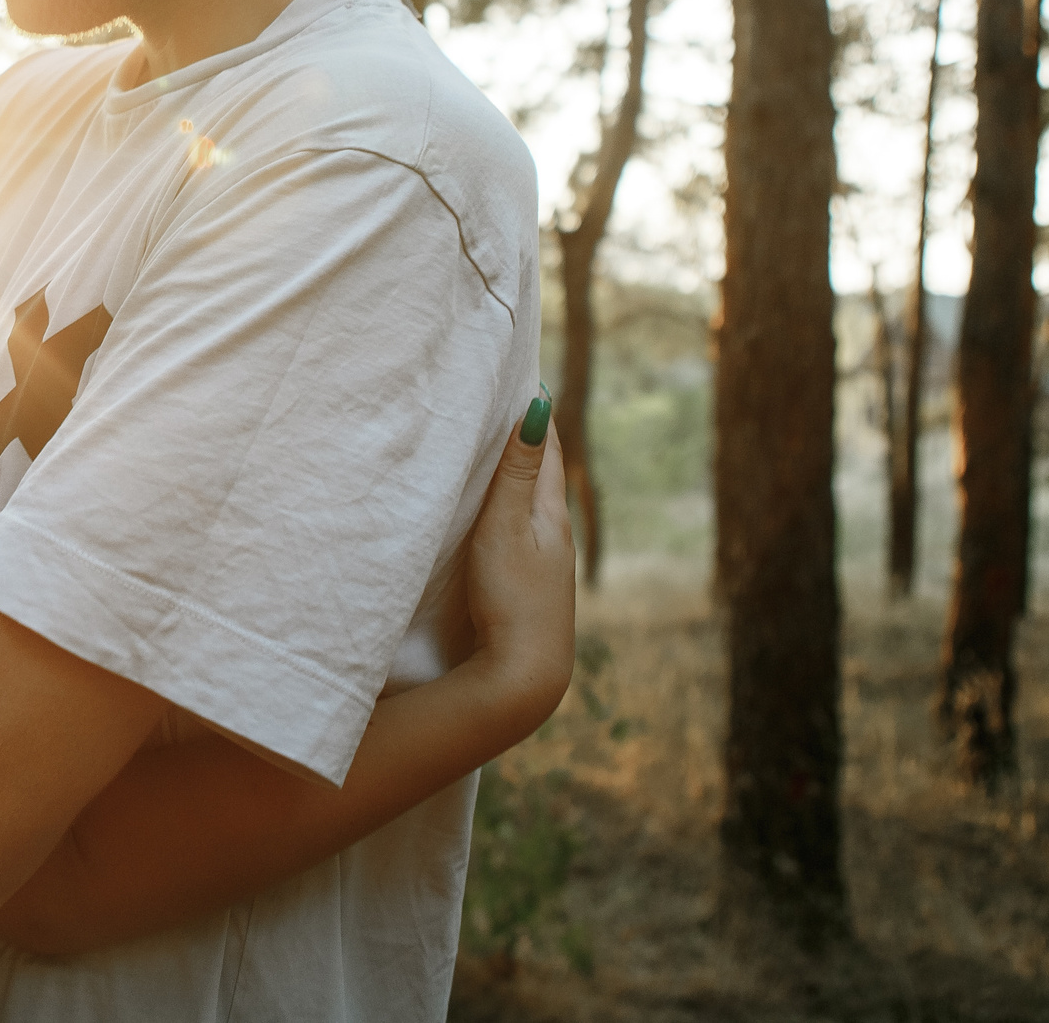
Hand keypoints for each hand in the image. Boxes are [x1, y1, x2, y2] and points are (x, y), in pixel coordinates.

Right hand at [463, 407, 574, 731]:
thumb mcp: (508, 526)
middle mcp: (556, 534)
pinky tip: (491, 516)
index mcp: (553, 512)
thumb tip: (541, 406)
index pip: (550, 447)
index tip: (520, 375)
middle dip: (524, 437)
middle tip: (501, 400)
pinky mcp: (528, 586)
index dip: (534, 411)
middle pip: (542, 473)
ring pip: (530, 504)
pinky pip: (518, 532)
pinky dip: (506, 509)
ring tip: (491, 447)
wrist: (524, 673)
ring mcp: (545, 563)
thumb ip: (518, 471)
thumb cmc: (512, 596)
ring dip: (514, 475)